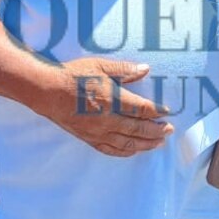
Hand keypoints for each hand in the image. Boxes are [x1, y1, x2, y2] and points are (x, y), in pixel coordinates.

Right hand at [35, 56, 173, 156]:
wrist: (48, 92)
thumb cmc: (74, 76)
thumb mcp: (100, 66)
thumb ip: (124, 69)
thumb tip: (146, 69)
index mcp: (111, 100)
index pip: (140, 109)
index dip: (156, 111)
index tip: (168, 112)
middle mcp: (106, 119)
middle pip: (137, 129)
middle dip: (156, 131)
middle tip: (170, 130)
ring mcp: (97, 132)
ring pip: (126, 142)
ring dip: (145, 144)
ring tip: (159, 143)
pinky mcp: (89, 138)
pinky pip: (110, 149)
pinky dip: (125, 151)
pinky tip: (134, 150)